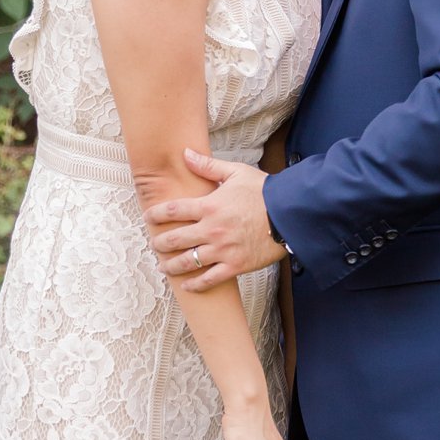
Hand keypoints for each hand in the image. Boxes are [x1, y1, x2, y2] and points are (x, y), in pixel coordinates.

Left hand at [147, 150, 282, 288]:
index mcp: (209, 206)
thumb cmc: (264, 191)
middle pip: (174, 240)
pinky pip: (210, 279)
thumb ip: (207, 166)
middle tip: (154, 245)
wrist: (291, 214)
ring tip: (164, 267)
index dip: (155, 215)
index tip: (147, 217)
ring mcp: (222, 250)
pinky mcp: (236, 265)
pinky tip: (187, 286)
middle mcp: (211, 230)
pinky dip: (196, 285)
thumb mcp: (236, 172)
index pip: (172, 211)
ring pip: (187, 262)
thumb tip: (185, 153)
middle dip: (159, 244)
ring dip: (171, 266)